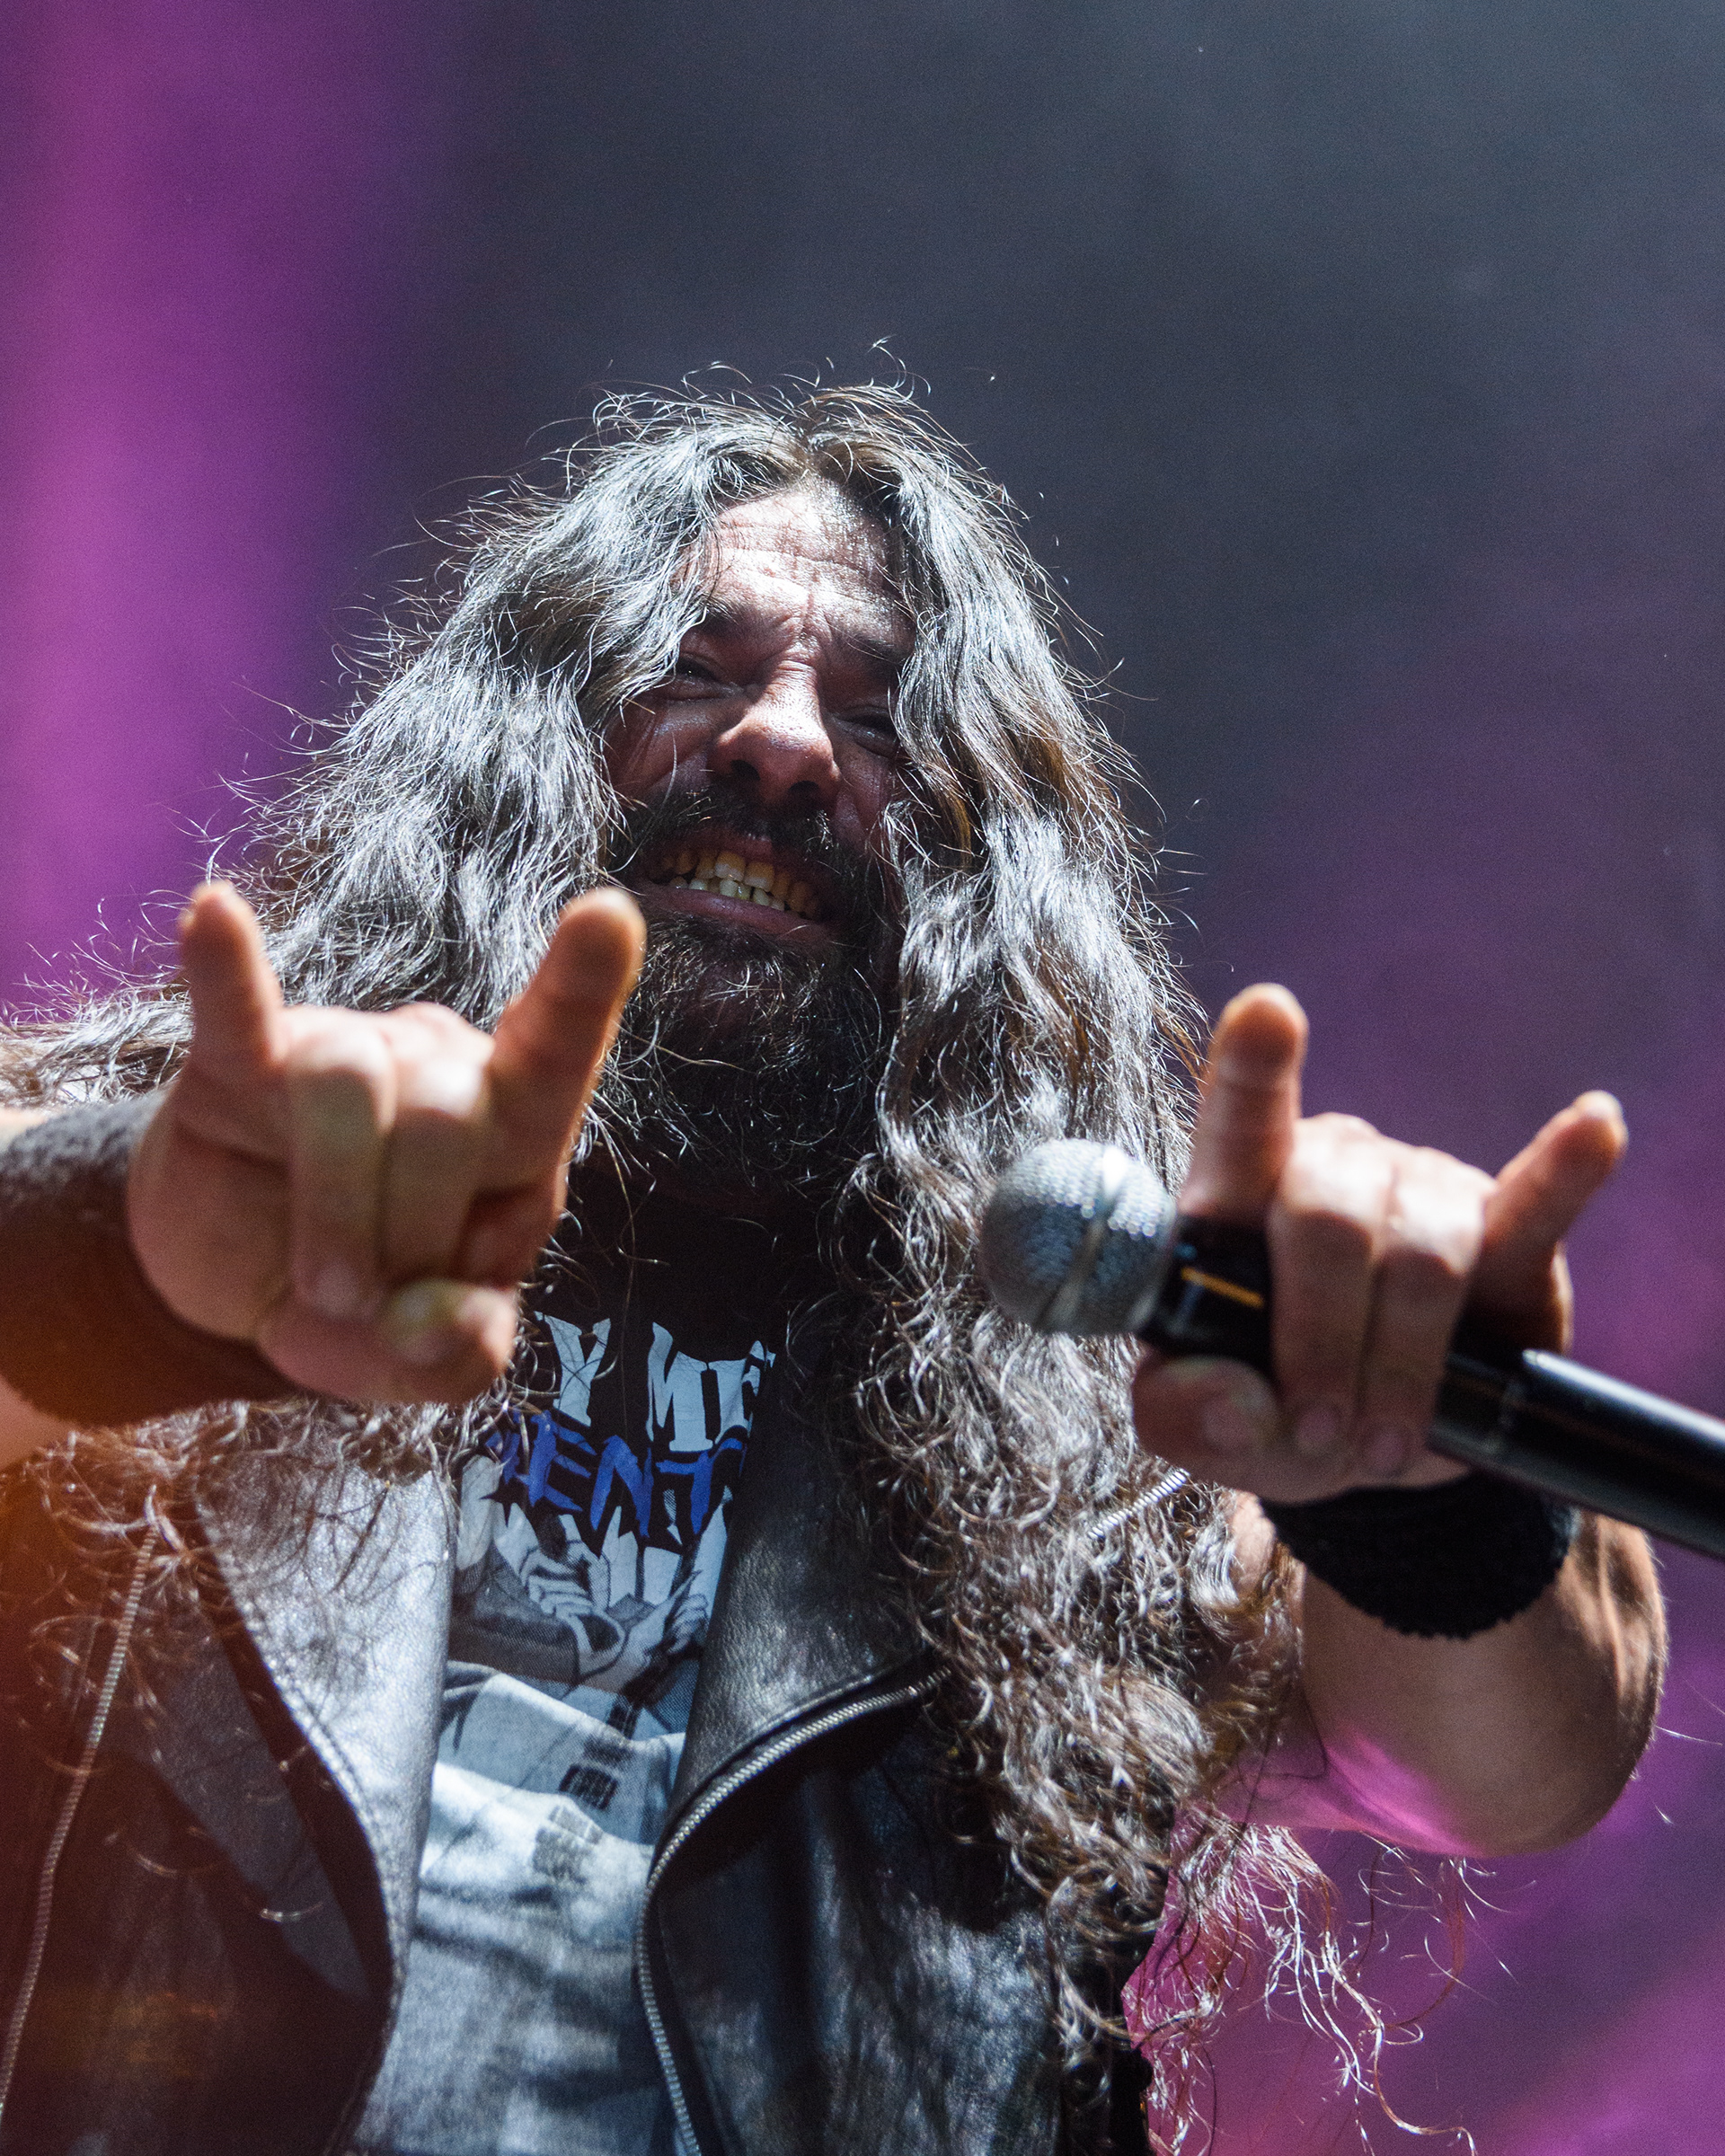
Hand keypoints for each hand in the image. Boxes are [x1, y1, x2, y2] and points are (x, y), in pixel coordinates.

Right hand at [127, 882, 643, 1403]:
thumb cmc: (368, 1304)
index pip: (560, 1046)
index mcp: (515, 1128)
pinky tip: (215, 916)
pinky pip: (235, 1012)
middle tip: (372, 1301)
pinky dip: (226, 970)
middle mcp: (437, 1065)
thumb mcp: (422, 1361)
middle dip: (410, 1236)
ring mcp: (337, 1052)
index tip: (607, 915)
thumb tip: (449, 1321)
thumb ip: (457, 1358)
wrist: (240, 1294)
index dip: (584, 985)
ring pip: (349, 1087)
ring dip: (336, 1213)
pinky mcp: (235, 1068)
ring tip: (322, 1287)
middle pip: (446, 1114)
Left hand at [1131, 984, 1626, 1501]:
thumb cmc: (1267, 1406)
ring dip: (1399, 1366)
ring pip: (1421, 1255)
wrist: (1367, 1449)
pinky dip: (1566, 1169)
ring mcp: (1424, 1190)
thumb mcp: (1197, 1423)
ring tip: (1382, 1445)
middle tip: (1317, 1433)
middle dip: (1320, 1340)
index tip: (1268, 1013)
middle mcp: (1334, 1165)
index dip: (1253, 1064)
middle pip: (1330, 1215)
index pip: (1242, 1114)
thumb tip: (1232, 1401)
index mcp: (1241, 1191)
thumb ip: (1181, 1412)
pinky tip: (1594, 1126)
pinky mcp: (1510, 1237)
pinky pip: (1537, 1201)